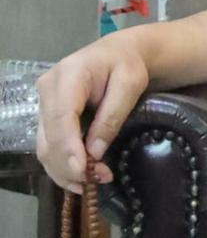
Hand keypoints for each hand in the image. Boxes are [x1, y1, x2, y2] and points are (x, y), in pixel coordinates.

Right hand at [36, 31, 152, 192]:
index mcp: (68, 75)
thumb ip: (112, 116)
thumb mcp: (130, 84)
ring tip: (90, 184)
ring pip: (44, 145)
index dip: (69, 147)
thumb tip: (95, 153)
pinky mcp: (47, 115)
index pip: (61, 117)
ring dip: (64, 170)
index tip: (82, 170)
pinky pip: (49, 144)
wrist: (119, 53)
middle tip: (96, 181)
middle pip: (49, 136)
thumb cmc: (128, 64)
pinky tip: (79, 178)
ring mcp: (44, 103)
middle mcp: (47, 89)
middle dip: (69, 164)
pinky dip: (62, 164)